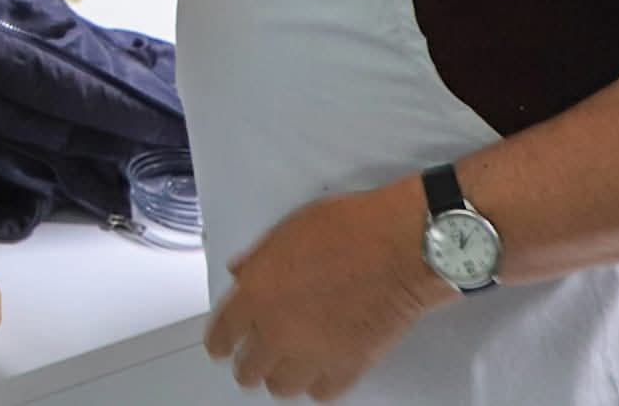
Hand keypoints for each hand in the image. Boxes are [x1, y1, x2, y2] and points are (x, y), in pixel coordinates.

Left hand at [205, 180, 454, 398]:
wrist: (398, 246)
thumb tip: (240, 272)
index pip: (222, 335)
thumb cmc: (348, 229)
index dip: (219, 343)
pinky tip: (319, 373)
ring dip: (281, 378)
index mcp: (256, 295)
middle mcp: (278, 330)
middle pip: (248, 370)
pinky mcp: (349, 367)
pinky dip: (318, 386)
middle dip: (248, 365)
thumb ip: (257, 260)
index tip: (221, 348)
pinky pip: (322, 393)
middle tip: (253, 360)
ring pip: (282, 388)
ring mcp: (313, 354)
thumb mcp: (287, 230)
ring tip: (285, 369)